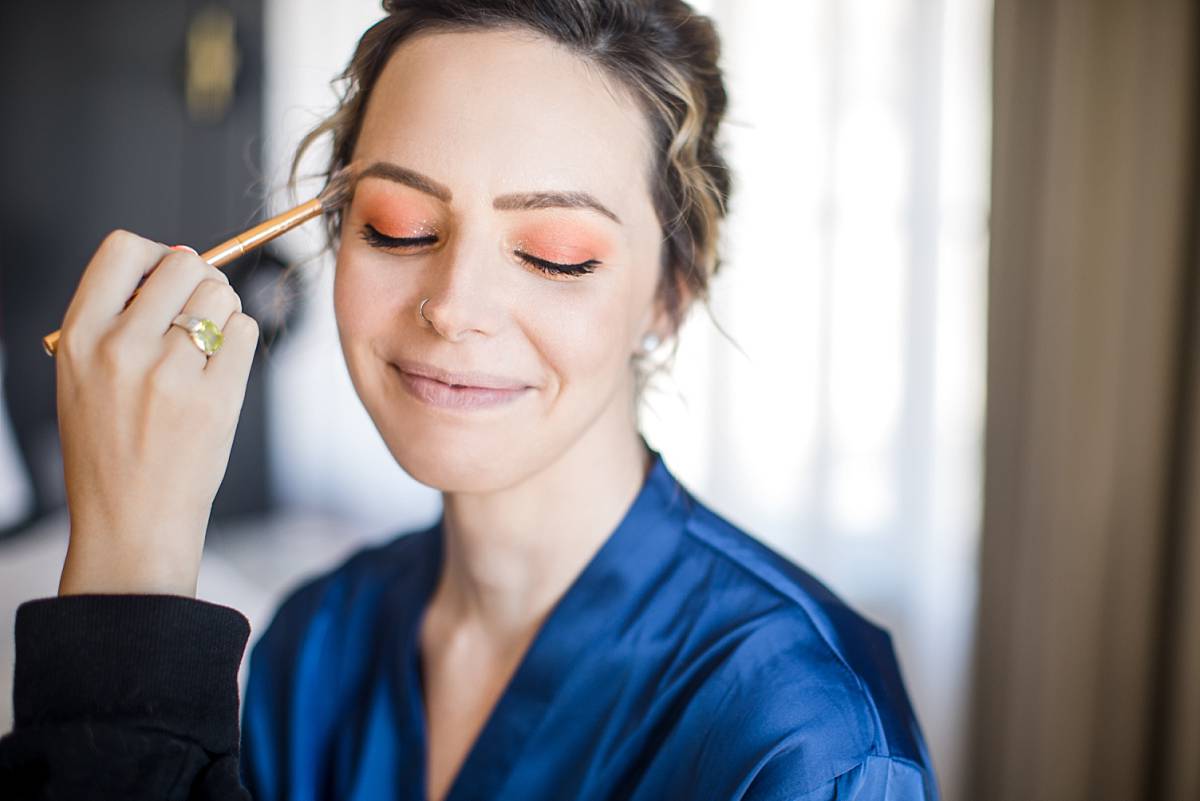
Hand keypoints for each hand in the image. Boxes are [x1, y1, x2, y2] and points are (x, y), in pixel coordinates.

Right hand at [54, 230, 258, 597]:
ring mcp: (169, 372)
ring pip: (222, 296)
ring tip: (204, 352)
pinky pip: (245, 332)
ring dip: (223, 313)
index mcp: (78, 336)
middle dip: (200, 281)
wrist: (131, 520)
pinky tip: (219, 373)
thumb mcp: (83, 376)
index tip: (166, 276)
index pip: (122, 249)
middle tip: (197, 314)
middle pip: (185, 264)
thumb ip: (119, 317)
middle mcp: (120, 347)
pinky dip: (240, 343)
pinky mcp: (214, 397)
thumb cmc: (112, 448)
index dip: (155, 254)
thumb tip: (181, 257)